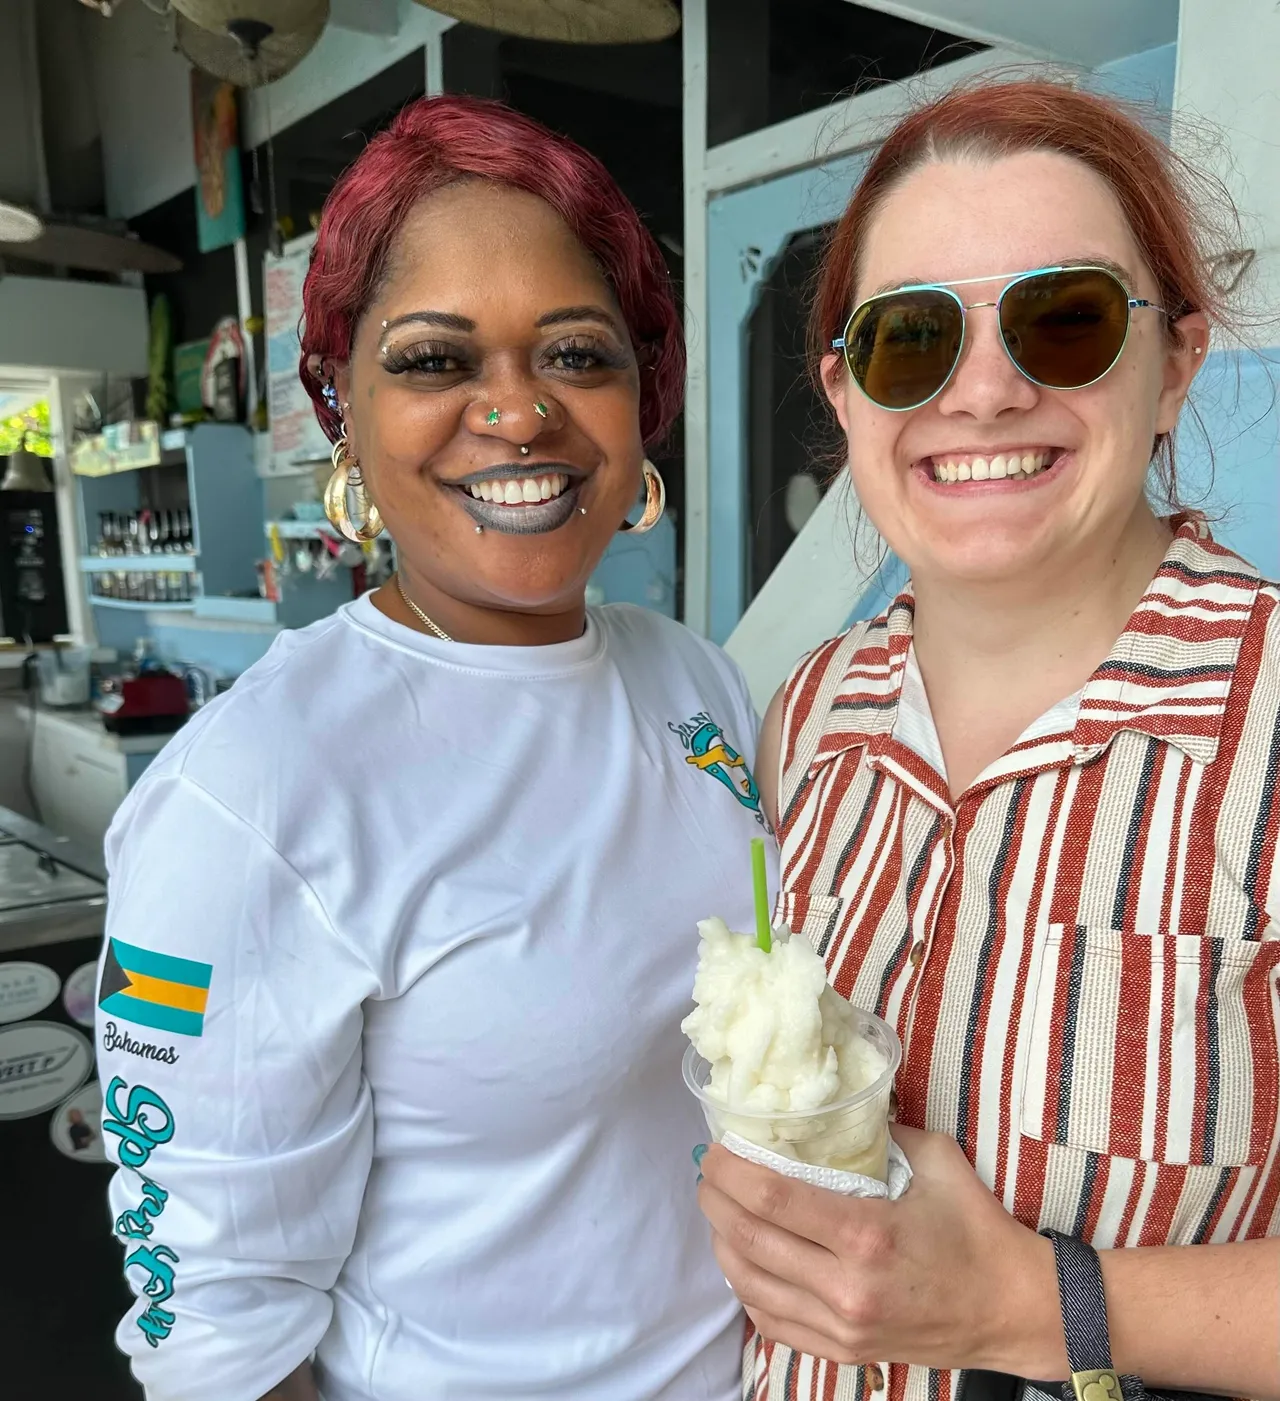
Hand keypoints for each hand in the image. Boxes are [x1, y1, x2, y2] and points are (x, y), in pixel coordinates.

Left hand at [697, 1125, 1067, 1376]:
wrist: (1012, 1310)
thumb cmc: (976, 1230)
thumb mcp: (936, 1160)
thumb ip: (882, 1131)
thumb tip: (835, 1108)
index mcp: (866, 1234)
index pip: (771, 1199)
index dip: (730, 1169)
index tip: (716, 1146)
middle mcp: (846, 1287)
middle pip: (749, 1239)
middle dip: (715, 1200)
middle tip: (708, 1170)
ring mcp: (842, 1327)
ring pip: (750, 1285)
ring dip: (722, 1242)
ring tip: (719, 1209)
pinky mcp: (843, 1351)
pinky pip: (771, 1322)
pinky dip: (746, 1288)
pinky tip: (743, 1259)